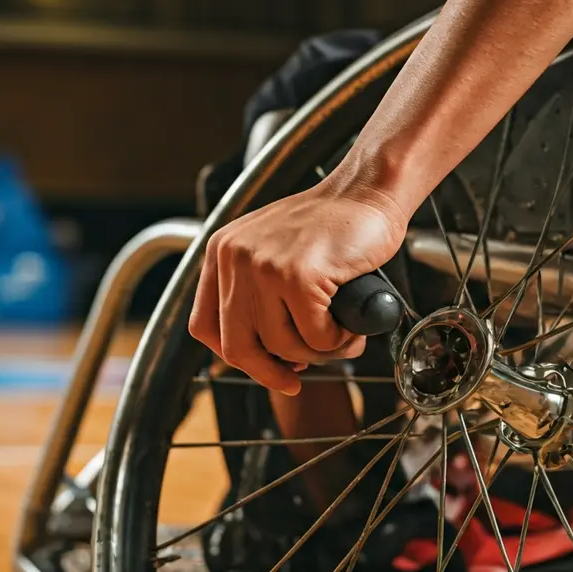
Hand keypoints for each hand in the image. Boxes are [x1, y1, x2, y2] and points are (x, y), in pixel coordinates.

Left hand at [188, 182, 407, 395]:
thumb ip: (254, 293)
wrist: (367, 193)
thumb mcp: (270, 252)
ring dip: (315, 353)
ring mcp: (264, 266)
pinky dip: (337, 340)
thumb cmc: (329, 226)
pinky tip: (348, 325)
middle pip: (236, 345)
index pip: (204, 325)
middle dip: (268, 372)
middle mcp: (234, 257)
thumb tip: (260, 356)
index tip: (261, 368)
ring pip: (280, 346)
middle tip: (295, 378)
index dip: (233, 356)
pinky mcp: (299, 275)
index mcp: (220, 252)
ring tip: (337, 334)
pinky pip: (316, 337)